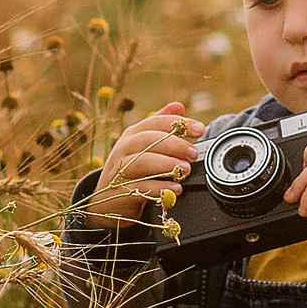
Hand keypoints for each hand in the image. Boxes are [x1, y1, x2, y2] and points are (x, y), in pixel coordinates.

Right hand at [82, 102, 204, 229]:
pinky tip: (176, 188)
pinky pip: (141, 186)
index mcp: (133, 134)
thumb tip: (179, 107)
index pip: (156, 122)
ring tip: (185, 170)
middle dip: (175, 144)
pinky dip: (161, 187)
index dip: (179, 123)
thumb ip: (161, 126)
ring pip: (143, 161)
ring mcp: (119, 169)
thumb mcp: (143, 145)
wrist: (106, 200)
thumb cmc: (131, 169)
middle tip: (194, 153)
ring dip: (167, 164)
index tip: (200, 129)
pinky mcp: (120, 190)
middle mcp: (124, 148)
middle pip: (149, 139)